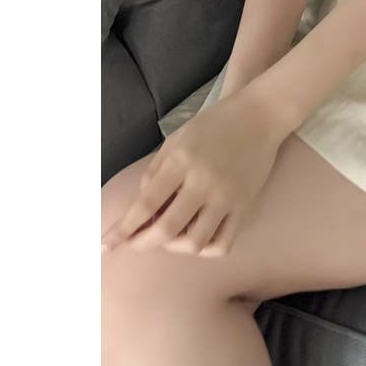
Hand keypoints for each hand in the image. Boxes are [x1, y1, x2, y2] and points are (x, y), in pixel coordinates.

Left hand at [101, 91, 281, 256]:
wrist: (260, 116)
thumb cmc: (214, 124)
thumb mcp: (177, 139)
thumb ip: (155, 172)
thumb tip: (141, 210)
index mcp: (182, 161)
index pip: (146, 205)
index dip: (123, 229)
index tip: (105, 245)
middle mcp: (204, 181)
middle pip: (167, 229)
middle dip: (142, 243)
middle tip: (134, 244)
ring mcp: (227, 196)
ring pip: (195, 243)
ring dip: (174, 247)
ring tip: (170, 236)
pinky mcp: (246, 205)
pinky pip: (223, 243)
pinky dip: (205, 249)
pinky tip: (197, 238)